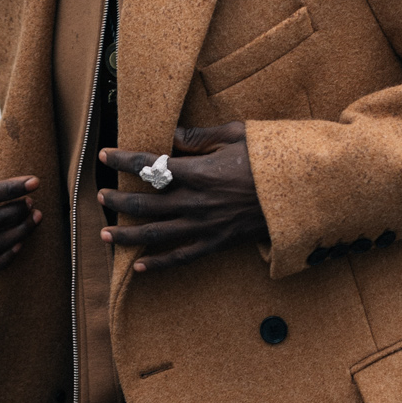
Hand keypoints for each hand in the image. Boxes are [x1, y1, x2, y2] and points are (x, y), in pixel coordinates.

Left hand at [98, 123, 269, 272]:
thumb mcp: (238, 135)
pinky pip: (181, 257)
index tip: (105, 155)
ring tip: (105, 234)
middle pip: (144, 204)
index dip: (123, 160)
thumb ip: (200, 136)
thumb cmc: (271, 160)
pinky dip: (158, 265)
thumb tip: (171, 134)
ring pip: (155, 234)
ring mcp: (205, 226)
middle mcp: (196, 202)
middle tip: (100, 197)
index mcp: (199, 172)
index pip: (150, 166)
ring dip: (126, 235)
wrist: (301, 195)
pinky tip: (137, 268)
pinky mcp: (216, 243)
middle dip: (117, 200)